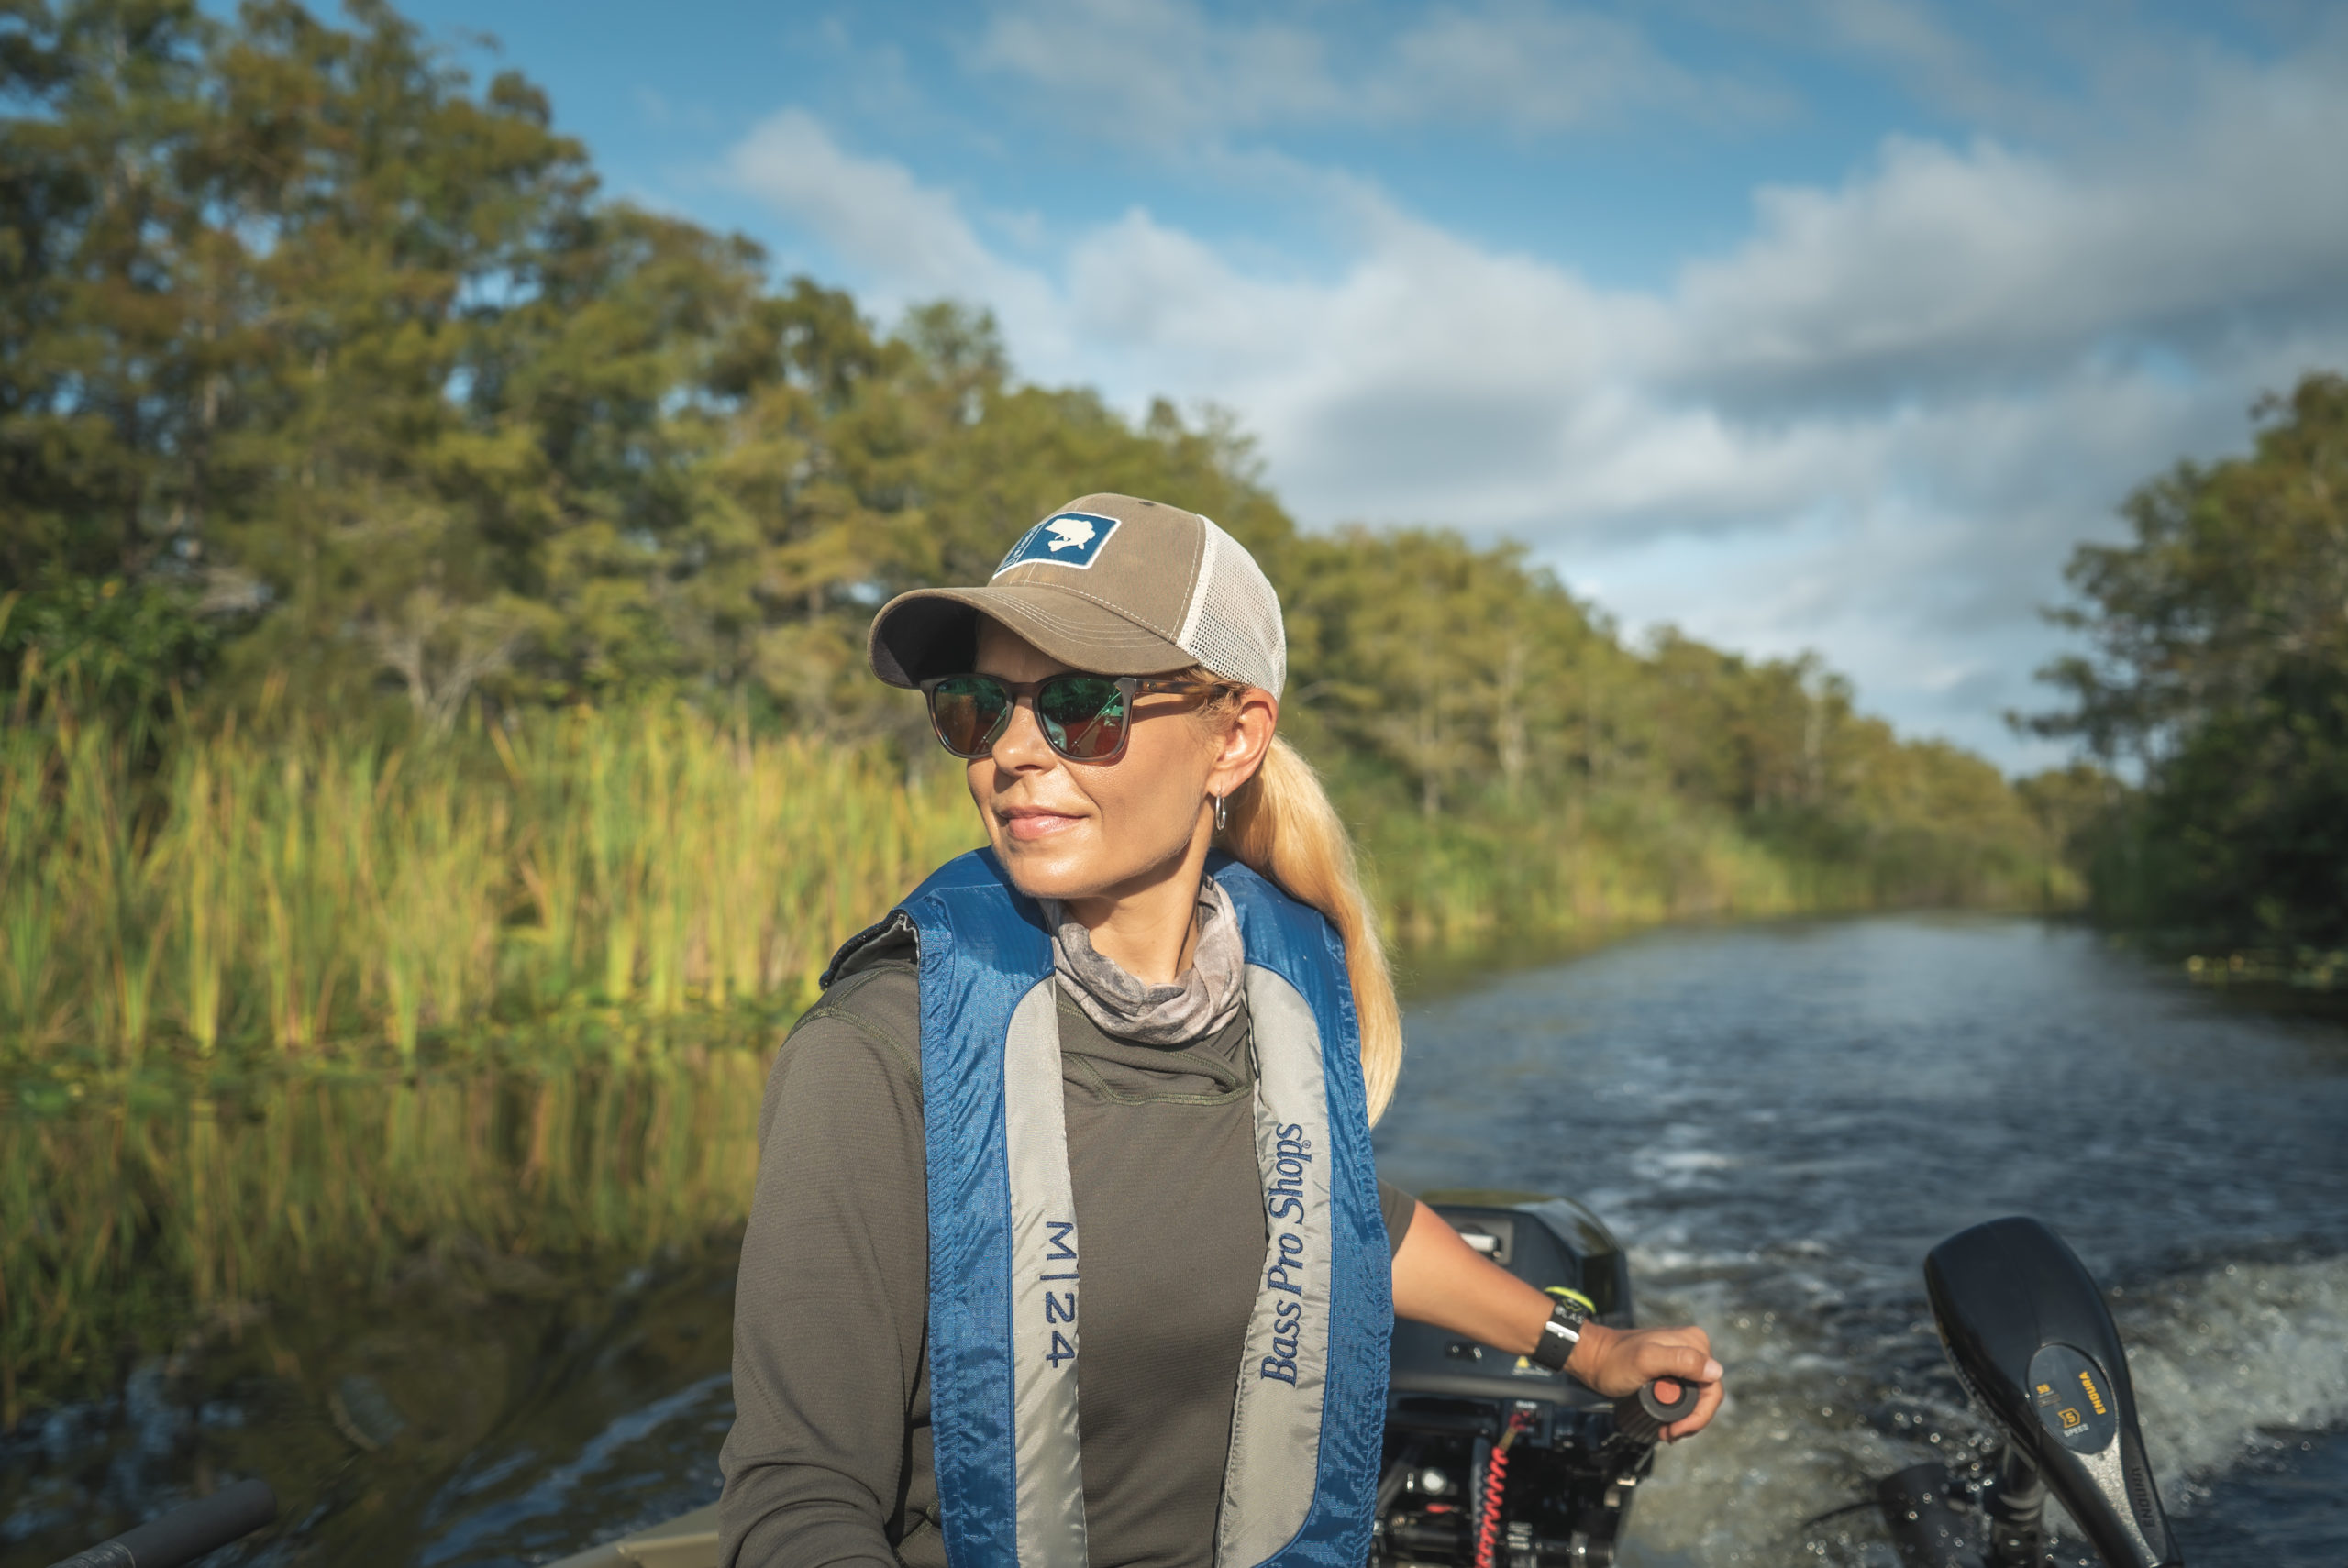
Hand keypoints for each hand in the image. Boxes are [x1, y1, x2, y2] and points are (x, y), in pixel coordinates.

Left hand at [1566, 1321, 1724, 1440]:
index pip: (1713, 1386)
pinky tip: (1666, 1423)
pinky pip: (1687, 1395)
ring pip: (1698, 1398)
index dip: (1699, 1415)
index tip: (1675, 1429)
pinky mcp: (1673, 1369)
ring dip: (1685, 1420)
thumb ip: (1680, 1361)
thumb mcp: (1646, 1361)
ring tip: (1665, 1431)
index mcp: (1694, 1342)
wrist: (1592, 1359)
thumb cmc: (1614, 1361)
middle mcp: (1694, 1347)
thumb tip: (1716, 1371)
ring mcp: (1684, 1358)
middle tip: (1667, 1434)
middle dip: (1691, 1420)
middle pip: (1707, 1394)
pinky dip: (1679, 1412)